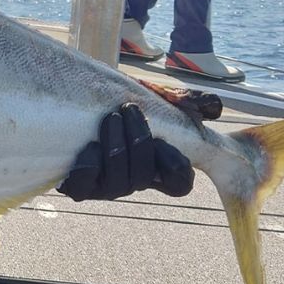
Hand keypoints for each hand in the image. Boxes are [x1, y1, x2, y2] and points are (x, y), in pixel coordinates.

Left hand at [58, 103, 193, 201]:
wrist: (70, 106)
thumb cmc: (117, 104)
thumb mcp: (151, 96)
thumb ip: (184, 100)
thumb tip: (213, 109)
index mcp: (154, 166)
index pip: (179, 184)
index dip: (179, 170)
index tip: (165, 141)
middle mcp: (132, 180)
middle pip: (145, 177)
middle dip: (139, 142)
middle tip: (128, 109)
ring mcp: (105, 186)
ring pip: (119, 182)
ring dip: (117, 149)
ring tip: (111, 118)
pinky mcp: (79, 187)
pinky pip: (86, 187)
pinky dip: (90, 167)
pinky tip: (90, 145)